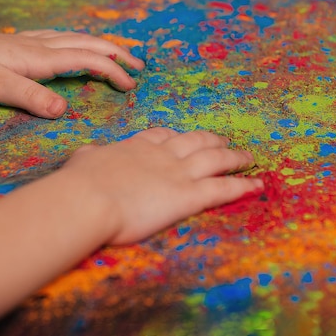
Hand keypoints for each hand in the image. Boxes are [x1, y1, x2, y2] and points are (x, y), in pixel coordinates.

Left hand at [0, 26, 144, 117]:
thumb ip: (31, 98)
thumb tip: (64, 110)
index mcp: (41, 58)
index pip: (88, 60)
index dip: (113, 71)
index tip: (132, 85)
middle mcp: (40, 45)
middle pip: (88, 44)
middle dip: (117, 53)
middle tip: (139, 65)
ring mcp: (29, 41)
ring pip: (75, 37)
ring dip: (100, 45)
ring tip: (116, 52)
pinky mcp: (17, 43)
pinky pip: (57, 36)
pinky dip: (76, 40)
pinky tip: (72, 43)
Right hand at [59, 128, 263, 243]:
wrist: (87, 199)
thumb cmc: (78, 183)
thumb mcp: (82, 161)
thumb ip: (90, 156)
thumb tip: (87, 153)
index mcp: (137, 147)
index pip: (163, 136)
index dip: (178, 136)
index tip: (185, 136)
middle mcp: (163, 155)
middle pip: (196, 142)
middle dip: (212, 140)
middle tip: (225, 141)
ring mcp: (178, 172)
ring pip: (215, 160)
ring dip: (234, 157)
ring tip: (248, 157)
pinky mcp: (188, 195)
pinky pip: (222, 188)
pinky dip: (243, 185)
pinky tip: (257, 184)